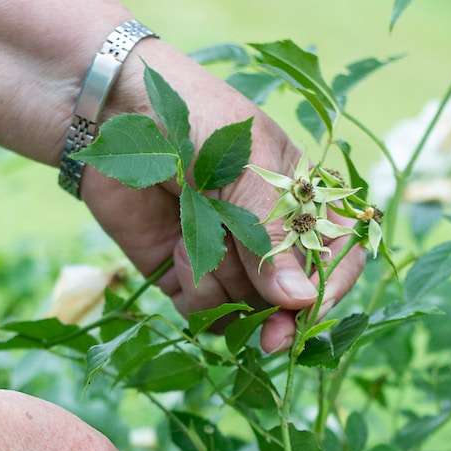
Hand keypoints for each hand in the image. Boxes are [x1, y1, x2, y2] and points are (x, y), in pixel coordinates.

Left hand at [82, 40, 364, 351]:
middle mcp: (267, 236)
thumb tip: (301, 300)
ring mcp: (227, 259)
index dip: (330, 286)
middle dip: (280, 316)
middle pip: (291, 297)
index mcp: (299, 200)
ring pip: (247, 308)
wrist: (114, 112)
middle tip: (273, 338)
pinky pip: (206, 312)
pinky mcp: (187, 276)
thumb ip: (272, 235)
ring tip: (197, 236)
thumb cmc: (193, 118)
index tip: (311, 308)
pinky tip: (179, 250)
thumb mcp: (246, 166)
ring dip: (227, 286)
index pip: (336, 254)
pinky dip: (196, 293)